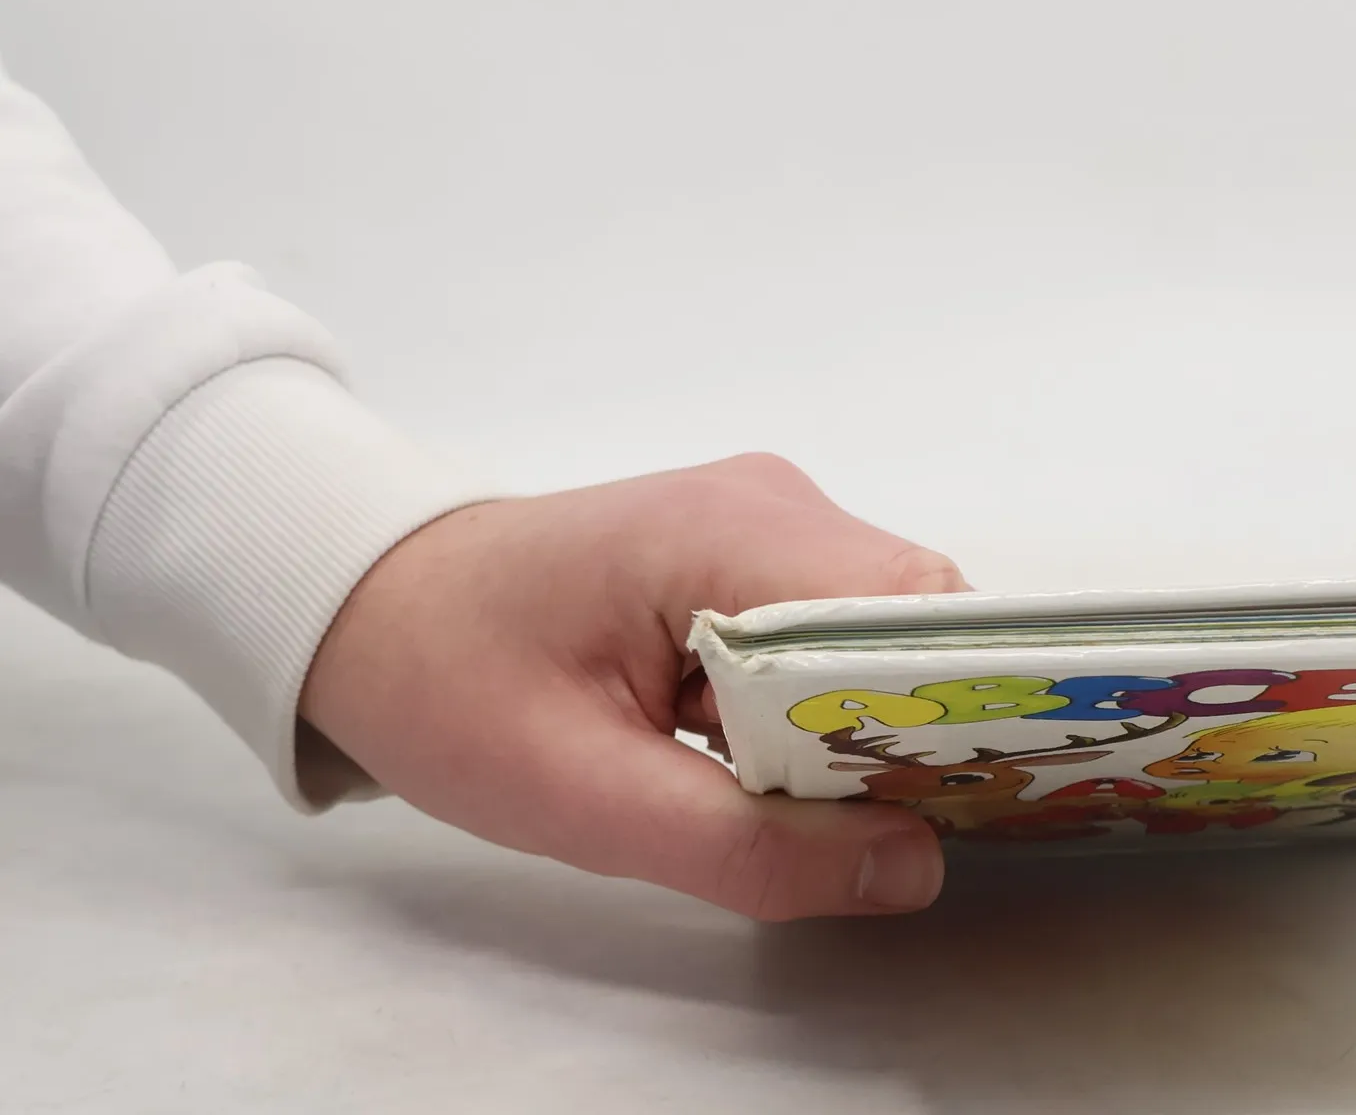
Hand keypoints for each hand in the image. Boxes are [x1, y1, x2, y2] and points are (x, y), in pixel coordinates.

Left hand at [300, 453, 965, 919]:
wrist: (371, 608)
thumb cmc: (456, 685)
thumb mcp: (586, 800)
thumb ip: (750, 848)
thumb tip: (913, 866)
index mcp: (729, 532)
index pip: (910, 602)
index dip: (959, 698)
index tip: (969, 797)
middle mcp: (769, 503)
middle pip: (912, 613)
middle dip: (912, 723)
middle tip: (877, 828)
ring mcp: (761, 520)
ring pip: (878, 626)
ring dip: (860, 720)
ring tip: (804, 802)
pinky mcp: (746, 551)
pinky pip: (830, 627)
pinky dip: (823, 702)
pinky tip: (767, 761)